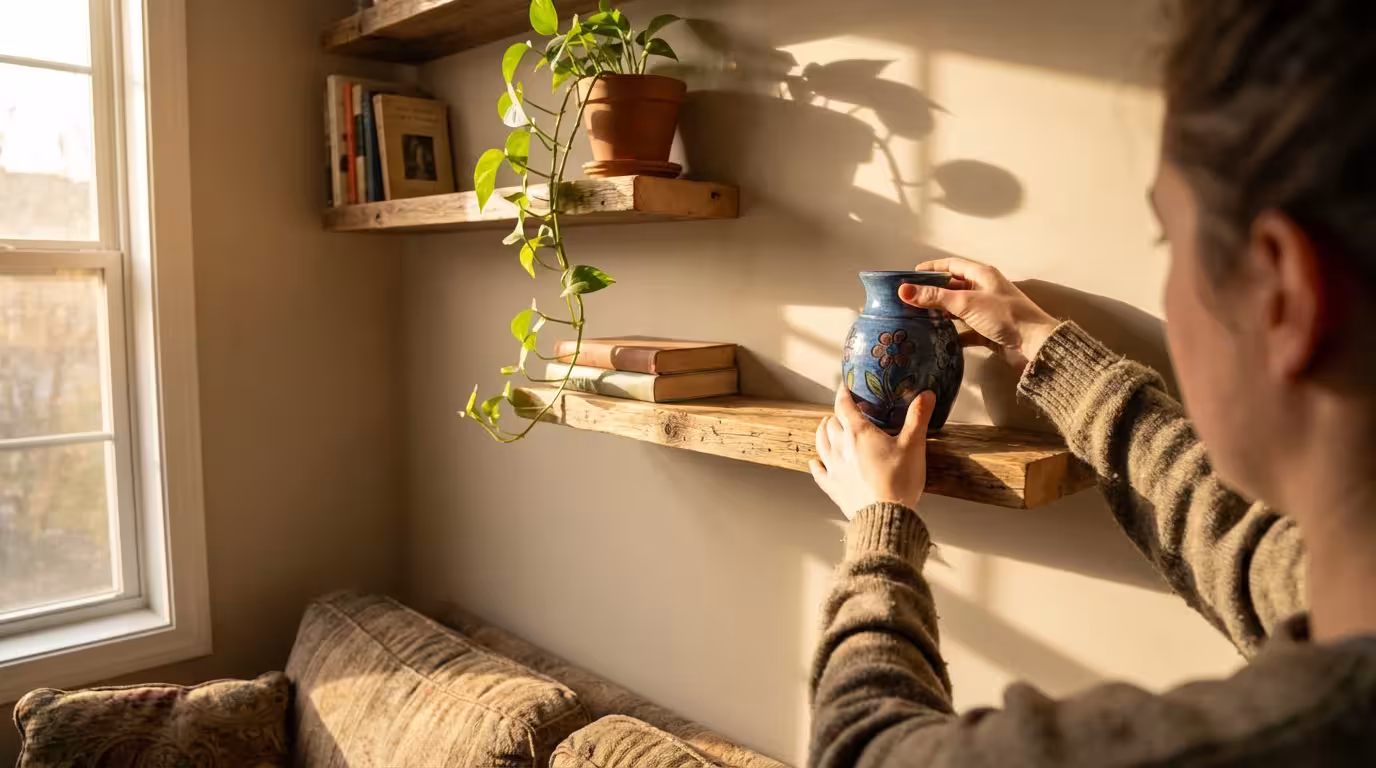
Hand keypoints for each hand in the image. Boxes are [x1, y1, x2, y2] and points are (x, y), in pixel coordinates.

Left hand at [810, 387, 935, 518]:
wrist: (885, 515)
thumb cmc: (899, 481)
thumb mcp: (913, 446)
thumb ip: (918, 418)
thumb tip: (926, 395)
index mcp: (858, 433)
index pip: (844, 406)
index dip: (844, 394)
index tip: (845, 388)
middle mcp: (840, 447)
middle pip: (830, 424)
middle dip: (836, 415)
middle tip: (842, 412)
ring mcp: (834, 468)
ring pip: (820, 443)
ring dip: (823, 433)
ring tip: (826, 428)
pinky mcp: (832, 487)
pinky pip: (818, 472)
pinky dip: (816, 464)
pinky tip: (815, 462)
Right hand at [900, 257, 1059, 368]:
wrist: (1034, 345)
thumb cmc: (1004, 316)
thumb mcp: (966, 303)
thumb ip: (935, 297)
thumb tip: (904, 290)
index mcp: (982, 275)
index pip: (952, 265)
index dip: (931, 268)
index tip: (911, 275)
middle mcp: (984, 289)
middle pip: (953, 287)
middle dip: (933, 293)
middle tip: (910, 300)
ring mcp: (986, 311)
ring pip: (958, 309)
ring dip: (941, 313)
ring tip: (918, 319)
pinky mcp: (988, 330)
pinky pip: (966, 330)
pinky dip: (953, 334)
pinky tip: (939, 339)